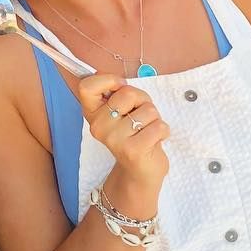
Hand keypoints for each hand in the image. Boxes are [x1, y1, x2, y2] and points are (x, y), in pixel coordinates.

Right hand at [77, 73, 169, 218]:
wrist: (140, 171)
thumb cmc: (134, 134)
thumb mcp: (122, 111)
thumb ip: (117, 93)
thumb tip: (117, 79)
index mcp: (92, 114)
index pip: (86, 87)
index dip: (108, 80)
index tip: (120, 87)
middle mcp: (98, 126)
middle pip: (126, 93)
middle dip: (143, 100)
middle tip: (140, 116)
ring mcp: (114, 139)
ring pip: (148, 110)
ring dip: (155, 118)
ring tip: (147, 130)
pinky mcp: (133, 150)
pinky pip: (159, 126)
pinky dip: (163, 131)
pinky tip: (154, 140)